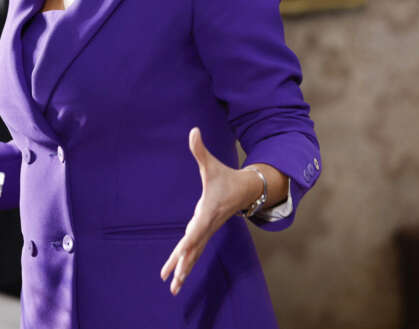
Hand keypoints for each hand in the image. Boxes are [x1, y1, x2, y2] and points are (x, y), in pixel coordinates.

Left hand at [160, 127, 262, 294]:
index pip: (196, 228)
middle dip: (183, 264)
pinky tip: (176, 274)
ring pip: (193, 254)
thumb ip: (200, 150)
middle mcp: (207, 225)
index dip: (189, 240)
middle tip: (172, 281)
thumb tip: (193, 130)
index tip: (181, 252)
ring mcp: (207, 231)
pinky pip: (194, 251)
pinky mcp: (205, 232)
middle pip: (193, 248)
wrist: (246, 190)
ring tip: (172, 287)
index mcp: (207, 212)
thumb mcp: (211, 164)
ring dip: (183, 269)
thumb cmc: (226, 177)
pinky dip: (186, 263)